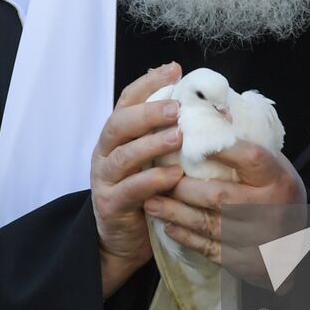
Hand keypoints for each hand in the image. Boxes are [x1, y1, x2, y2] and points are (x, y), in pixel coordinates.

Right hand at [90, 62, 184, 296]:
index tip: (175, 69)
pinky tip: (173, 176)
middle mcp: (105, 152)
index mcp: (117, 135)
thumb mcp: (154, 158)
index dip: (149, 83)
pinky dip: (152, 181)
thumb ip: (168, 134)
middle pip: (119, 124)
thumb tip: (205, 107)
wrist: (122, 241)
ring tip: (178, 137)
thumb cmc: (146, 192)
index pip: (127, 100)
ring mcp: (104, 179)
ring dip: (151, 144)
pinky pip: (130, 190)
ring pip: (123, 156)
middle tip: (176, 107)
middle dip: (148, 112)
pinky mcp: (110, 205)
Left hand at [144, 140, 304, 284]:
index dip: (220, 149)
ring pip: (209, 225)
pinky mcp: (246, 261)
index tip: (188, 139)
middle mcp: (270, 209)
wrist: (300, 244)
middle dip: (183, 188)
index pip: (250, 158)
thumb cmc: (279, 193)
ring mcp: (258, 239)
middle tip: (156, 178)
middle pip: (220, 196)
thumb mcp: (275, 164)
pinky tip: (168, 226)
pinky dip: (186, 237)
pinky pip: (210, 249)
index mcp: (277, 178)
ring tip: (151, 202)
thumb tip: (214, 109)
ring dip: (176, 214)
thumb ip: (247, 143)